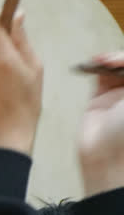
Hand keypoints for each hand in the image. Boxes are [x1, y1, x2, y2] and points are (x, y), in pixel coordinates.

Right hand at [77, 52, 123, 195]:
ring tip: (103, 60)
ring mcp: (118, 98)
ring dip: (109, 61)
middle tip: (114, 60)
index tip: (122, 59)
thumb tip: (122, 63)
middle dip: (120, 59)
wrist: (108, 155)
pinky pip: (97, 78)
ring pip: (114, 70)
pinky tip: (93, 64)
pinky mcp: (98, 101)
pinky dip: (94, 68)